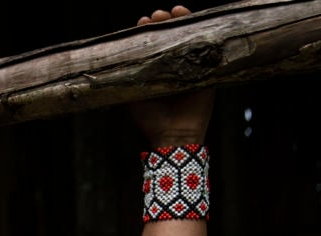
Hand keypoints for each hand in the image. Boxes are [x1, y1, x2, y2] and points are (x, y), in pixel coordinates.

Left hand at [129, 7, 214, 146]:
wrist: (173, 136)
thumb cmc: (150, 121)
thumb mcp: (132, 98)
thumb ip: (126, 81)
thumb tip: (114, 60)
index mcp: (157, 71)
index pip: (153, 44)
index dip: (148, 32)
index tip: (142, 23)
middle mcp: (174, 66)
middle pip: (170, 36)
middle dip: (162, 23)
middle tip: (154, 18)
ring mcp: (191, 66)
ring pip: (186, 36)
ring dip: (178, 21)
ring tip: (170, 13)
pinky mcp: (207, 70)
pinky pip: (204, 45)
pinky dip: (197, 29)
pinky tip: (187, 16)